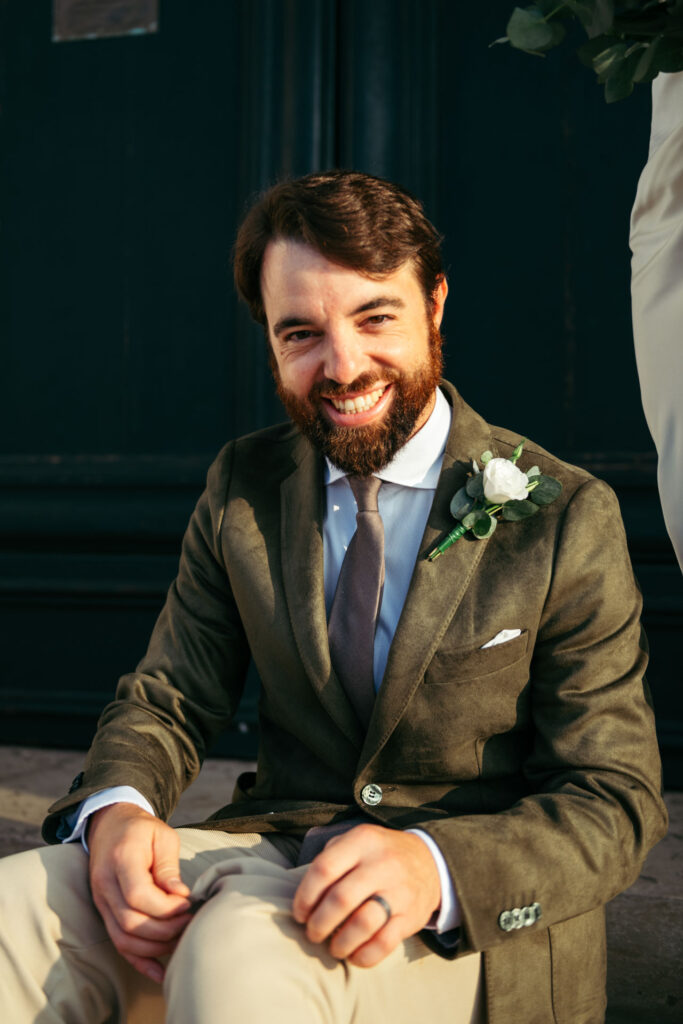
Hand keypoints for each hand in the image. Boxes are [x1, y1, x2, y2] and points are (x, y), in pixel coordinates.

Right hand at [88, 803, 193, 982]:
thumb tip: (181, 897)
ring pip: (123, 939)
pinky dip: (139, 961)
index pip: (138, 895)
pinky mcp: (104, 913)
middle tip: (190, 921)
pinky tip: (160, 972)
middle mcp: (105, 885)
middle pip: (131, 922)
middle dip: (165, 930)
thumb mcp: (162, 836)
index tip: (188, 903)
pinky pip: (118, 944)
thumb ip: (169, 867)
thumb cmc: (142, 829)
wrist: (110, 825)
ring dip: (156, 947)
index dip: (166, 907)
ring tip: (181, 938)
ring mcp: (101, 902)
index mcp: (121, 860)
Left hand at [292, 824, 439, 967]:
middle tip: (312, 933)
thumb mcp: (357, 840)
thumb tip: (303, 894)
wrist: (429, 861)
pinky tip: (353, 955)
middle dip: (319, 923)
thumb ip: (331, 857)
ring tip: (333, 947)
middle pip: (340, 899)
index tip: (300, 913)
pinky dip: (363, 956)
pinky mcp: (411, 917)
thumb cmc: (379, 854)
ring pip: (362, 924)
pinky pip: (384, 944)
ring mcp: (399, 891)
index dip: (305, 896)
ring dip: (340, 943)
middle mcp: (381, 864)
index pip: (324, 868)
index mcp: (362, 841)